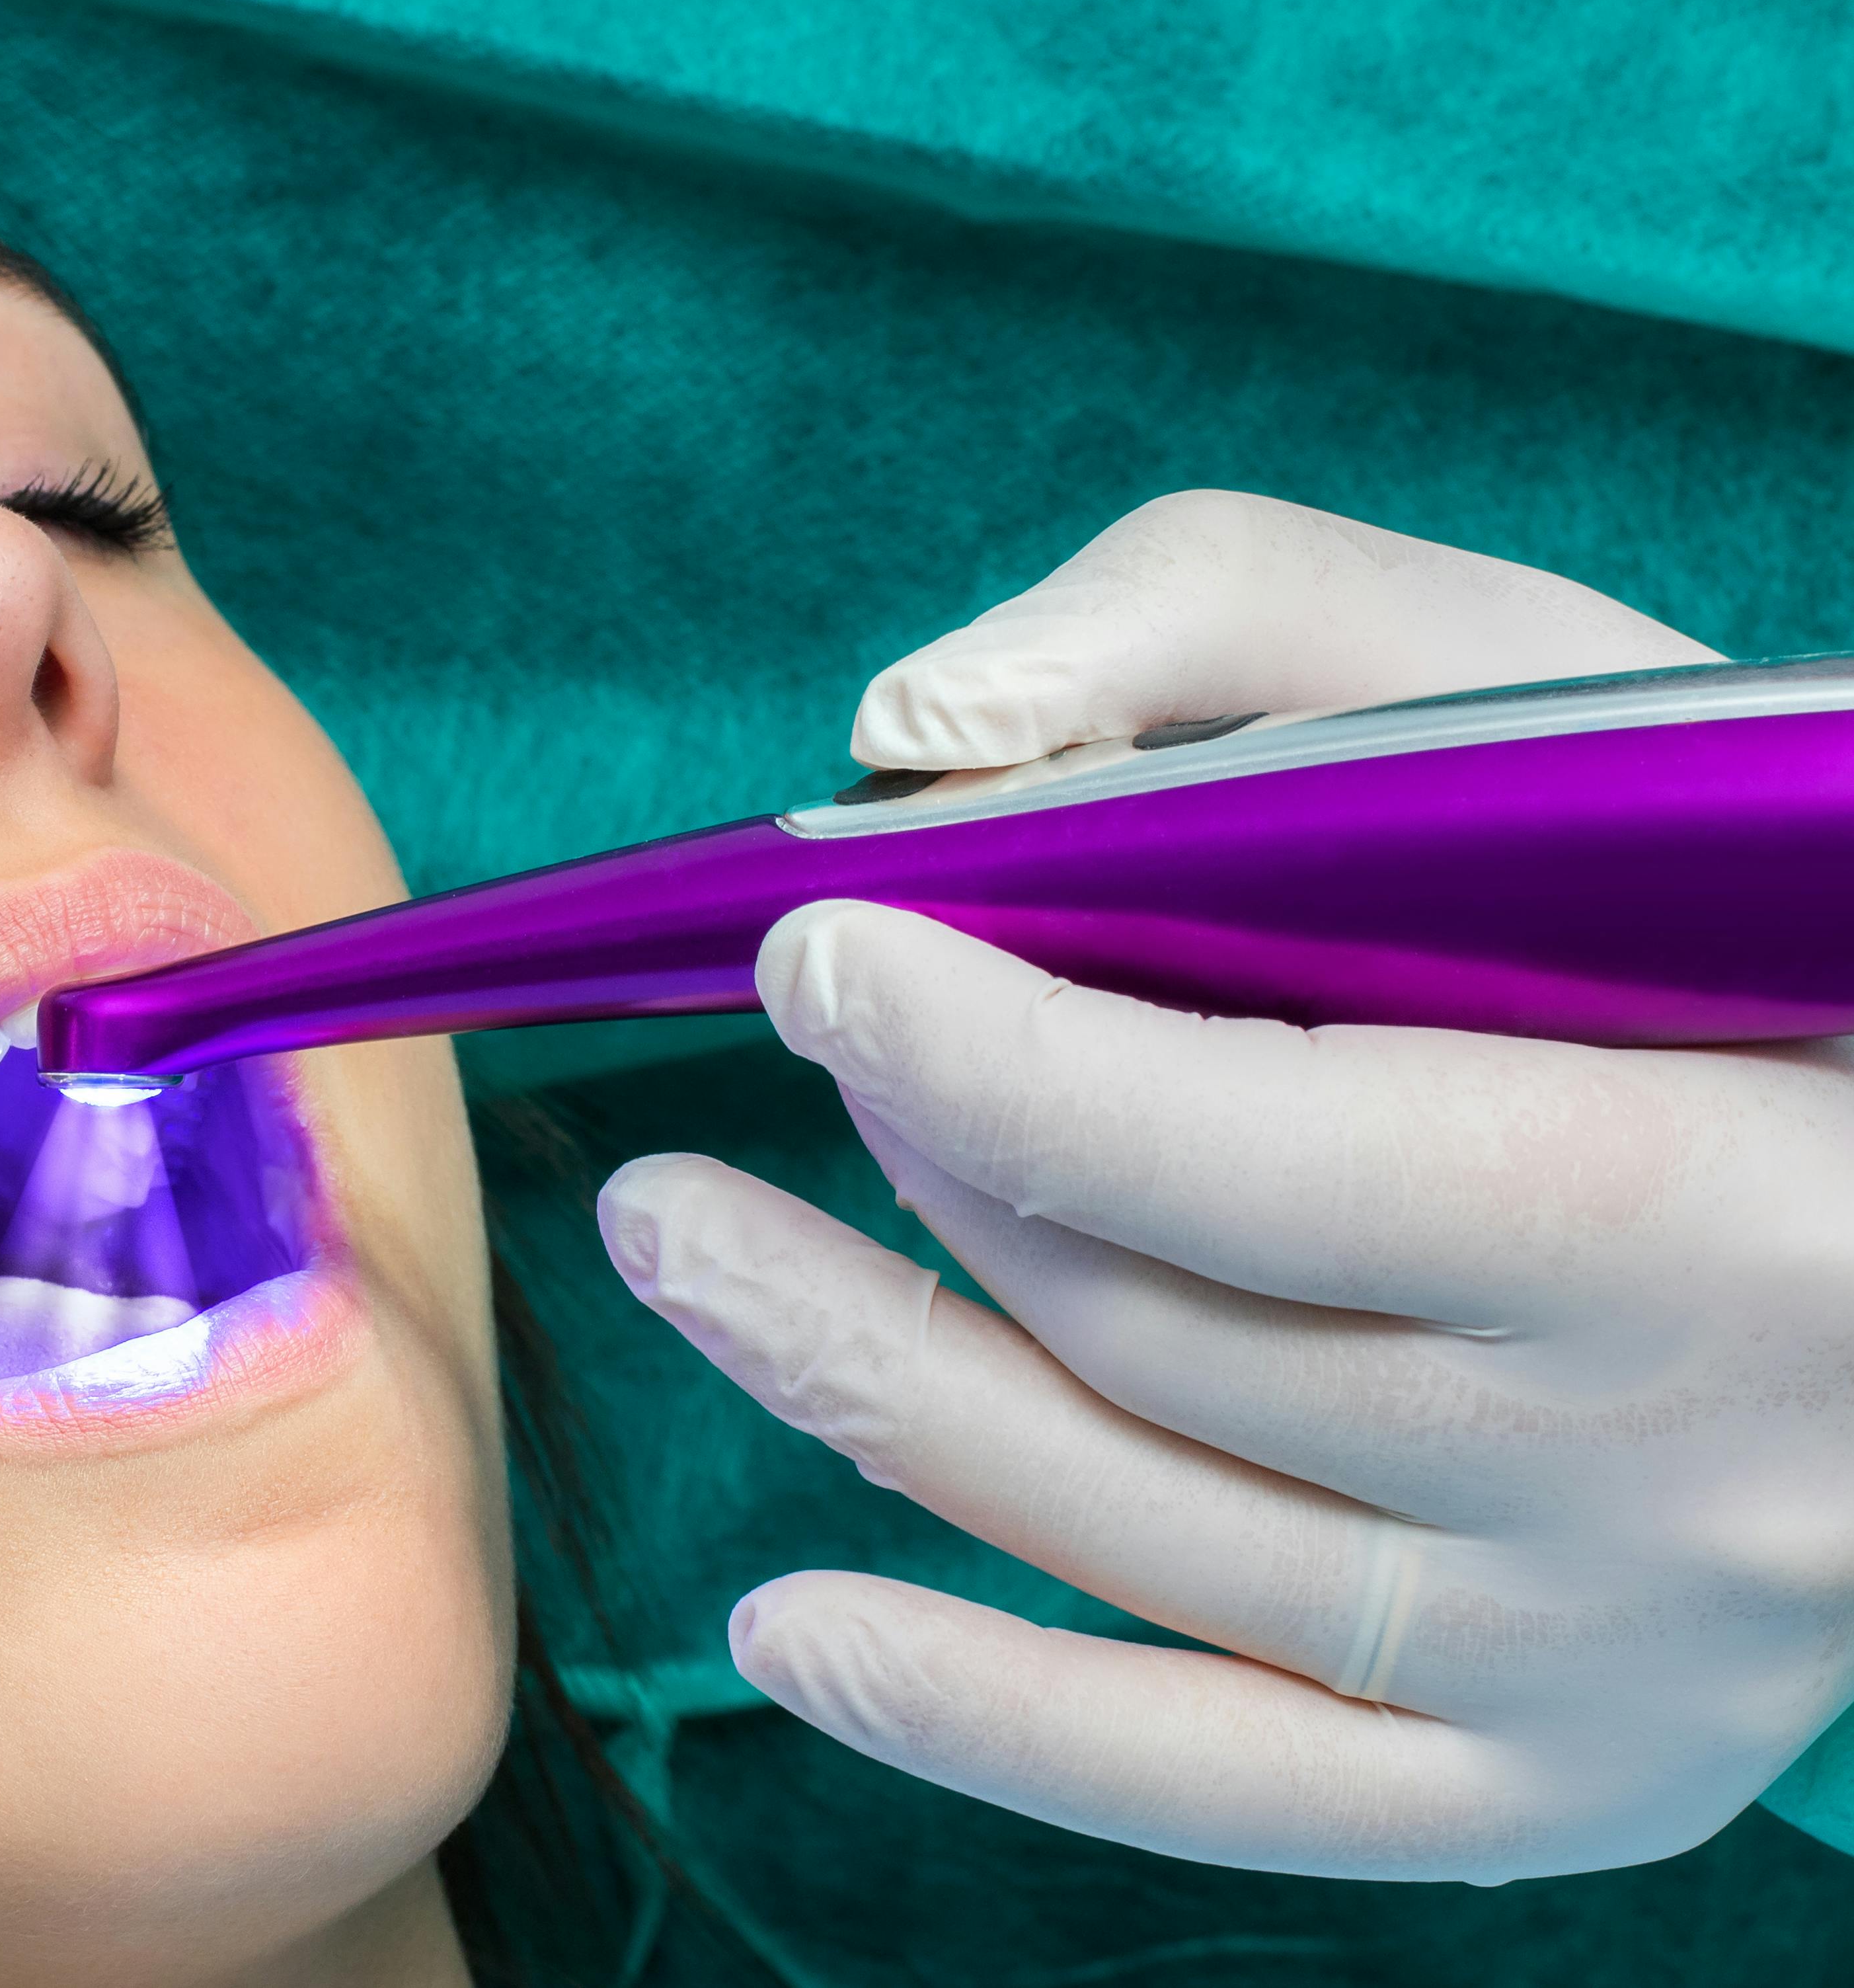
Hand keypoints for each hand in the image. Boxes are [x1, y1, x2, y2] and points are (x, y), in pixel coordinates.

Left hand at [598, 489, 1853, 1878]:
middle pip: (1161, 1335)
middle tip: (761, 1052)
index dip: (989, 1055)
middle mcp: (1670, 1479)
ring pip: (1135, 1530)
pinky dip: (977, 1718)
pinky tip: (784, 1628)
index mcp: (1711, 1205)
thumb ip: (1241, 626)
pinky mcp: (1563, 1780)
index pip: (1267, 1160)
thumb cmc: (1740, 915)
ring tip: (677, 1243)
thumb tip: (921, 735)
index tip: (808, 947)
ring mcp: (1609, 1661)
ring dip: (854, 1378)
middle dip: (915, 1164)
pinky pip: (1222, 1791)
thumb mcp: (1562, 704)